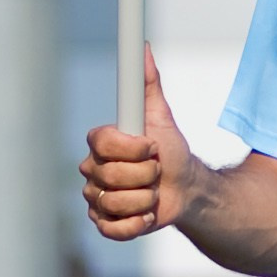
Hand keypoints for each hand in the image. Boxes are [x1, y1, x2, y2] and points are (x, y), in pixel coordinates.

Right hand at [81, 49, 191, 243]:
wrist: (185, 189)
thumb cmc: (171, 151)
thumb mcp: (161, 116)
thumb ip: (148, 84)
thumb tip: (143, 49)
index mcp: (100, 144)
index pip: (102, 142)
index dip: (132, 148)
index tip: (153, 147)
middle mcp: (92, 170)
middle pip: (111, 175)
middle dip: (146, 174)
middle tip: (156, 171)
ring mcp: (95, 198)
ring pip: (116, 202)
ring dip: (147, 198)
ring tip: (154, 192)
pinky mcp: (103, 223)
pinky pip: (113, 228)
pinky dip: (137, 223)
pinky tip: (147, 214)